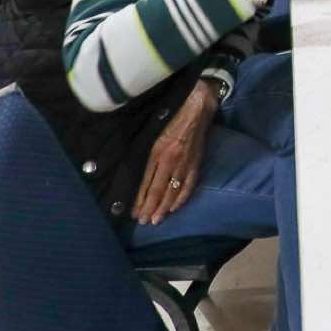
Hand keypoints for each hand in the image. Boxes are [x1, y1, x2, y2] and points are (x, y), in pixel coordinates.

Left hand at [132, 82, 215, 223]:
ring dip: (164, 207)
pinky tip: (175, 207)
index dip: (141, 199)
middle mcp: (171, 160)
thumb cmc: (171, 118)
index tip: (134, 213)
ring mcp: (185, 163)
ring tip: (157, 220)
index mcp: (158, 153)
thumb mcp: (154, 136)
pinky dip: (182, 198)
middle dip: (150, 208)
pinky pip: (189, 185)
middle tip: (144, 222)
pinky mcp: (196, 163)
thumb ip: (148, 156)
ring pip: (173, 191)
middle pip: (159, 190)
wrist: (196, 108)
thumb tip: (140, 177)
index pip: (147, 183)